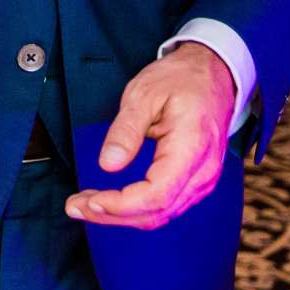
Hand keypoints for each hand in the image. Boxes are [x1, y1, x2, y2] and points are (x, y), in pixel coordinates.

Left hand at [66, 43, 236, 231]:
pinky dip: (137, 208)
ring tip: (85, 204)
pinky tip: (112, 201)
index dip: (121, 205)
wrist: (214, 73)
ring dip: (122, 215)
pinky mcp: (197, 181)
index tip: (89, 200)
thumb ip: (126, 131)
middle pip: (157, 212)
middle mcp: (203, 171)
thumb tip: (107, 165)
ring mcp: (204, 179)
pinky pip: (167, 205)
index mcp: (192, 147)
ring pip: (161, 214)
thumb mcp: (144, 94)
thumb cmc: (180, 79)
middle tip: (75, 206)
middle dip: (112, 215)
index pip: (157, 195)